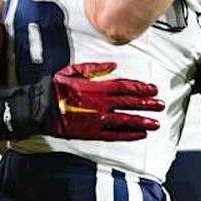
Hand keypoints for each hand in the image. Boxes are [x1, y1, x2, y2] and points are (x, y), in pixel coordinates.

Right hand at [48, 62, 164, 141]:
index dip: (141, 88)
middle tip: (160, 105)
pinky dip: (128, 135)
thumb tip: (113, 65)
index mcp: (97, 87)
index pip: (125, 86)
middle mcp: (101, 103)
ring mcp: (97, 119)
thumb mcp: (73, 71)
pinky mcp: (92, 132)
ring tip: (156, 123)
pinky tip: (140, 135)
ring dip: (143, 121)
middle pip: (130, 102)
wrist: (39, 108)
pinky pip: (114, 134)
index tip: (153, 89)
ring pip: (126, 120)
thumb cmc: (54, 89)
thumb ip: (94, 67)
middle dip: (147, 104)